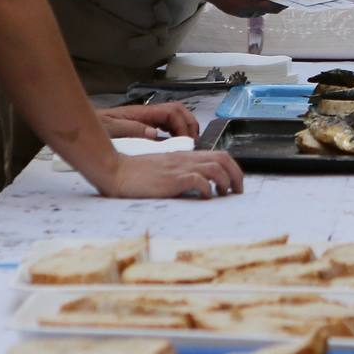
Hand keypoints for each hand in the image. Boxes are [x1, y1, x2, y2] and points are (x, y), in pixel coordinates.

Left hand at [98, 101, 200, 139]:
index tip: (186, 139)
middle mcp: (146, 115)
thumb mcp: (111, 128)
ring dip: (183, 128)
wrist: (81, 127)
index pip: (172, 112)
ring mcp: (145, 120)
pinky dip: (174, 134)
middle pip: (178, 111)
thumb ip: (132, 129)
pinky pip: (165, 127)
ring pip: (173, 119)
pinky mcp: (142, 128)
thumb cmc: (95, 126)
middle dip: (189, 123)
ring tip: (187, 143)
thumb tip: (154, 133)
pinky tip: (172, 146)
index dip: (183, 124)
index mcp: (142, 113)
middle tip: (193, 140)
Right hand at [98, 149, 244, 199]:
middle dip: (237, 175)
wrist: (117, 171)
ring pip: (216, 168)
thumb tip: (197, 184)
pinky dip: (207, 189)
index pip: (218, 155)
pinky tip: (205, 197)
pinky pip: (198, 180)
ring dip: (225, 182)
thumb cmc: (137, 173)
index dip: (232, 168)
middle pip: (223, 159)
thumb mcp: (164, 168)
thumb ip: (180, 171)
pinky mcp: (172, 179)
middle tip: (237, 191)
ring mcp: (179, 168)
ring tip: (223, 195)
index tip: (235, 183)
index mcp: (185, 156)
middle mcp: (186, 159)